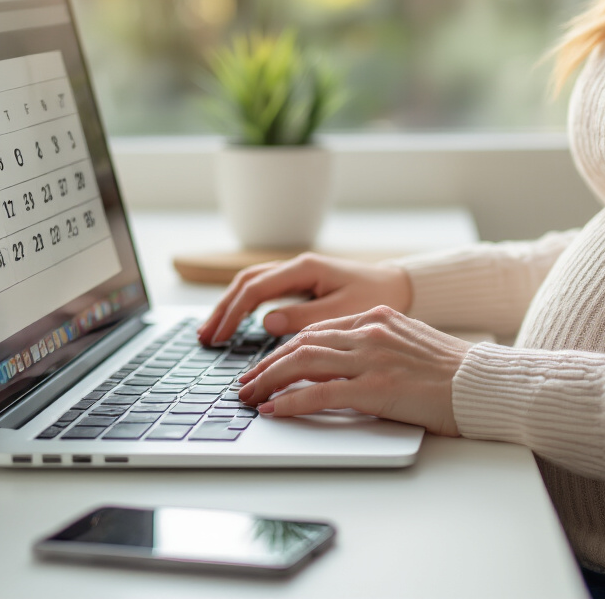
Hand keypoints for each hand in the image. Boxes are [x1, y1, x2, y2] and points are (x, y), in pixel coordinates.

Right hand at [197, 253, 412, 345]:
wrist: (399, 286)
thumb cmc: (378, 296)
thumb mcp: (344, 311)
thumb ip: (305, 317)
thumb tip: (266, 322)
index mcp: (305, 268)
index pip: (256, 288)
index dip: (233, 312)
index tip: (219, 335)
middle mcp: (297, 267)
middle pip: (246, 282)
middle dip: (223, 309)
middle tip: (205, 336)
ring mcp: (297, 275)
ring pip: (252, 286)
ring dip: (230, 307)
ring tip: (212, 332)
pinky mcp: (301, 285)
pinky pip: (264, 292)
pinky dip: (245, 307)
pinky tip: (236, 325)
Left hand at [236, 305, 471, 436]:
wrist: (484, 385)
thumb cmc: (452, 374)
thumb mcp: (408, 345)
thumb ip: (375, 347)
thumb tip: (343, 365)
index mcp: (377, 318)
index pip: (317, 331)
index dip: (285, 350)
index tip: (267, 366)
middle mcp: (370, 332)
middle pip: (302, 344)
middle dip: (267, 365)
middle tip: (245, 384)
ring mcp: (372, 359)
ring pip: (303, 363)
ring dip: (269, 381)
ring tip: (250, 397)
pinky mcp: (377, 388)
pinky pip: (320, 394)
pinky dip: (291, 402)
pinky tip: (274, 410)